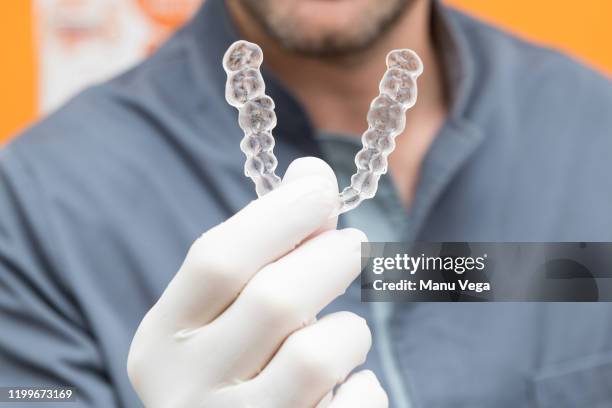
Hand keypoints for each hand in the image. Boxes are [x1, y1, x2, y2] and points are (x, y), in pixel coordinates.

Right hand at [127, 157, 387, 406]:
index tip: (319, 188)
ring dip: (348, 331)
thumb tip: (311, 174)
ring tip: (346, 331)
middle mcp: (185, 389)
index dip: (277, 215)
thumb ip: (265, 248)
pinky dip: (365, 386)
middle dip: (329, 258)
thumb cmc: (235, 369)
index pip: (217, 259)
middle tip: (356, 245)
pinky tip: (348, 385)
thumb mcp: (227, 314)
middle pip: (274, 299)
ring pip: (316, 356)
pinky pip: (354, 406)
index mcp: (162, 340)